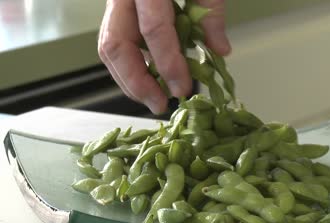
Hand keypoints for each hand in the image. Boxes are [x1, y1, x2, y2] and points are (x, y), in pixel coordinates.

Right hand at [98, 0, 230, 113]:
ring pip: (108, 48)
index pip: (154, 29)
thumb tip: (220, 51)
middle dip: (137, 82)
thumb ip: (212, 13)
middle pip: (115, 44)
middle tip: (160, 104)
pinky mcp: (116, 10)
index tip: (183, 88)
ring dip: (128, 81)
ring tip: (152, 100)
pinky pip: (114, 43)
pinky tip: (147, 81)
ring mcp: (114, 1)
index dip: (168, 63)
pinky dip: (128, 67)